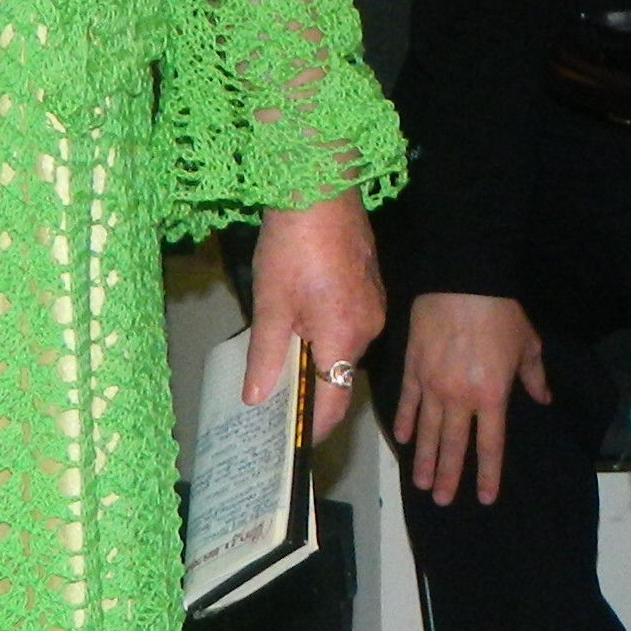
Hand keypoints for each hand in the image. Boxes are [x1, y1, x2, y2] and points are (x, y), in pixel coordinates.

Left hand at [247, 196, 382, 450]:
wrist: (319, 185)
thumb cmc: (292, 245)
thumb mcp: (270, 304)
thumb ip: (265, 356)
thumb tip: (255, 399)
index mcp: (345, 337)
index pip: (334, 400)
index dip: (313, 427)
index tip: (293, 445)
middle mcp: (369, 327)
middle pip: (340, 374)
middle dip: (310, 389)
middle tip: (274, 400)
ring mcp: (374, 304)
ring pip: (344, 347)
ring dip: (317, 356)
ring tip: (282, 356)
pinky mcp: (372, 285)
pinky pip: (351, 323)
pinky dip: (327, 332)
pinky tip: (301, 319)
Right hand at [397, 290, 546, 507]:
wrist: (463, 281)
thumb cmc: (501, 312)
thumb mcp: (528, 344)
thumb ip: (533, 376)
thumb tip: (543, 399)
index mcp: (492, 396)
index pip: (489, 445)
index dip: (487, 474)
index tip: (484, 498)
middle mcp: (461, 398)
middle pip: (453, 446)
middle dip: (448, 476)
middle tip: (442, 501)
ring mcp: (433, 385)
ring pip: (427, 431)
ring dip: (424, 459)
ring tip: (421, 483)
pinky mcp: (413, 368)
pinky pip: (407, 401)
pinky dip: (404, 421)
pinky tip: (401, 438)